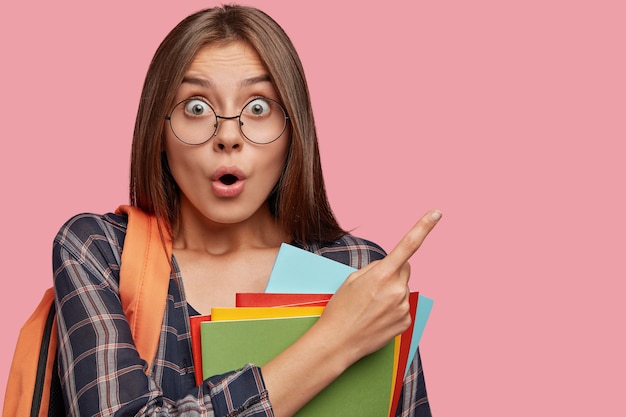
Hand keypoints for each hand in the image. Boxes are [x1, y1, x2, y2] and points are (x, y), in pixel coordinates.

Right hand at [319, 209, 441, 363]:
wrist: (338, 342)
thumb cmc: (341, 308)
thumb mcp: (352, 279)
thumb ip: (376, 268)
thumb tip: (392, 267)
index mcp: (383, 274)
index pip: (408, 245)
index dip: (424, 227)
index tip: (436, 213)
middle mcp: (397, 289)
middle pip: (404, 269)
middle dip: (392, 272)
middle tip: (371, 287)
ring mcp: (403, 307)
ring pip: (403, 288)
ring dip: (391, 292)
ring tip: (371, 306)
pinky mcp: (406, 322)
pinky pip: (403, 305)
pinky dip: (393, 308)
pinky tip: (377, 316)